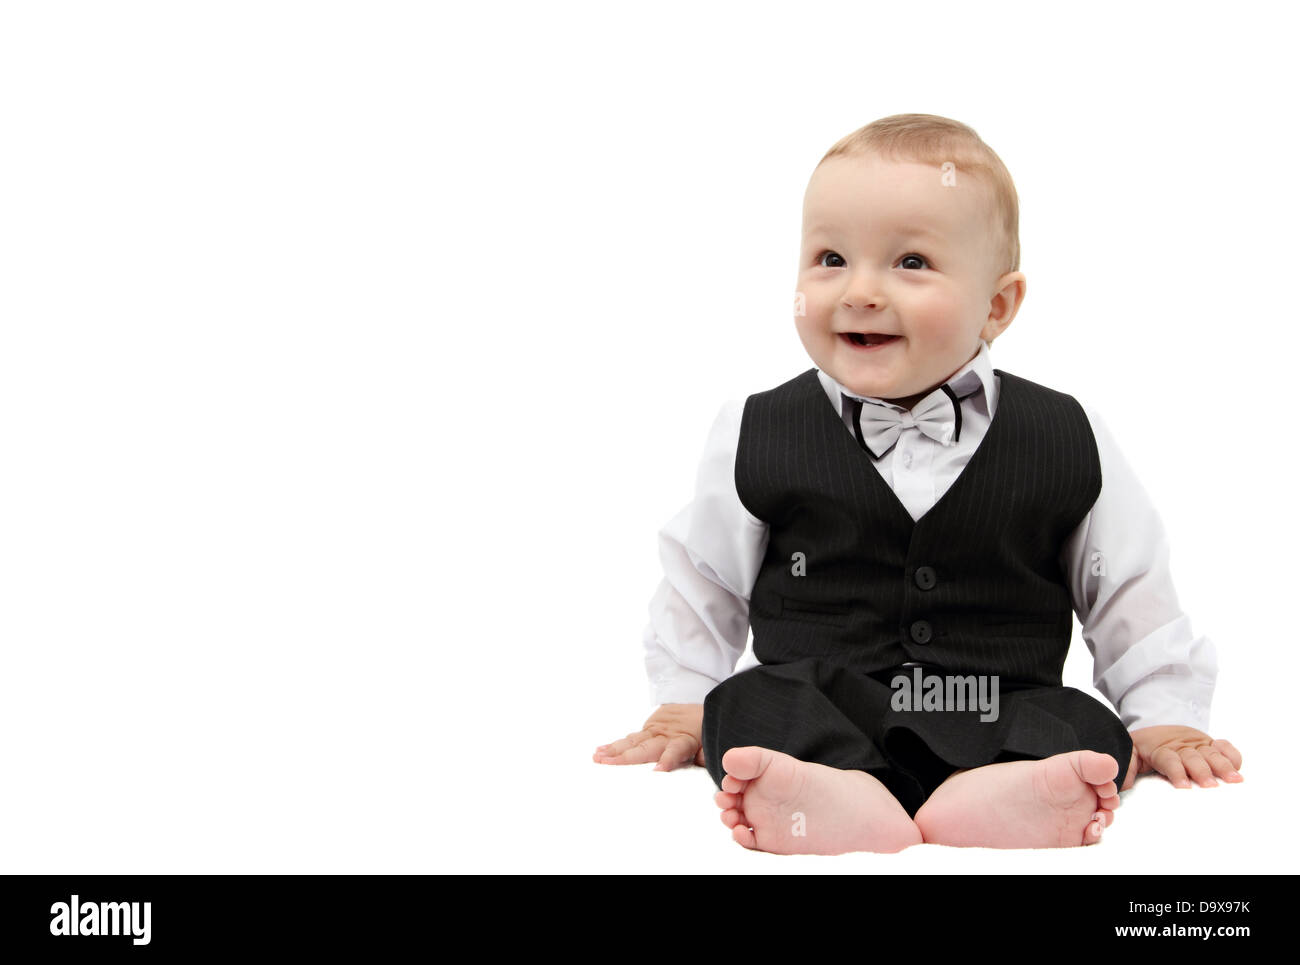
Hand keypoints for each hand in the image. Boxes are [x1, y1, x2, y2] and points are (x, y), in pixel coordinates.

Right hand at [593, 703, 704, 770]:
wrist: (705, 702)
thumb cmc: (709, 729)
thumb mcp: (714, 742)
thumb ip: (707, 756)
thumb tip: (701, 764)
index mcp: (684, 740)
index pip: (674, 751)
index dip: (667, 761)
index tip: (657, 770)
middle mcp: (666, 733)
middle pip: (644, 747)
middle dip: (624, 757)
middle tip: (606, 764)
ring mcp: (655, 727)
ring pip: (632, 740)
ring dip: (613, 749)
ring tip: (597, 757)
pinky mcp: (650, 724)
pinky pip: (632, 736)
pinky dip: (615, 744)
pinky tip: (600, 749)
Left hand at [1121, 725, 1242, 790]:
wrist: (1154, 725)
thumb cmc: (1142, 747)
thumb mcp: (1129, 754)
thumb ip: (1125, 768)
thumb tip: (1116, 785)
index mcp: (1160, 749)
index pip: (1169, 759)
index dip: (1176, 772)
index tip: (1183, 787)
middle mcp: (1181, 744)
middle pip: (1193, 757)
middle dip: (1202, 771)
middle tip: (1211, 787)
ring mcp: (1197, 742)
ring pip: (1211, 752)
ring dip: (1223, 766)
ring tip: (1234, 780)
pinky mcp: (1209, 742)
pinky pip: (1223, 745)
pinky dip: (1232, 754)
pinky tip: (1238, 767)